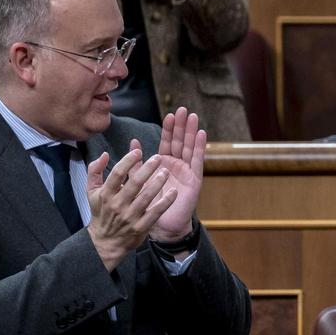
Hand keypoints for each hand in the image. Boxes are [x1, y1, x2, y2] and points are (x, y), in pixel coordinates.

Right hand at [85, 142, 176, 270]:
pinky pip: (156, 212)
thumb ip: (95, 171)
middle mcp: (118, 204)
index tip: (138, 151)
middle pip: (134, 183)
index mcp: (106, 194)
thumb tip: (104, 154)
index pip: (117, 173)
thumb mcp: (92, 192)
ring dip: (158, 183)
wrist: (105, 242)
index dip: (128, 161)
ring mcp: (130, 216)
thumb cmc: (101, 212)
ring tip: (166, 172)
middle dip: (147, 169)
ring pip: (146, 196)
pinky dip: (166, 202)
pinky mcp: (141, 227)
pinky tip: (174, 192)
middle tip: (158, 158)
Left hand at [147, 106, 205, 246]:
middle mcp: (177, 165)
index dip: (169, 129)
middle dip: (181, 126)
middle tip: (183, 109)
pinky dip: (199, 147)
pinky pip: (197, 161)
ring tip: (193, 117)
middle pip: (180, 141)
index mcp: (164, 164)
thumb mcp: (139, 181)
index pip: (167, 142)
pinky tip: (201, 134)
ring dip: (191, 132)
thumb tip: (133, 142)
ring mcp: (187, 171)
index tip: (169, 114)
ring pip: (189, 147)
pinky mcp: (194, 180)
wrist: (162, 225)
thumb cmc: (151, 205)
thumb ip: (136, 163)